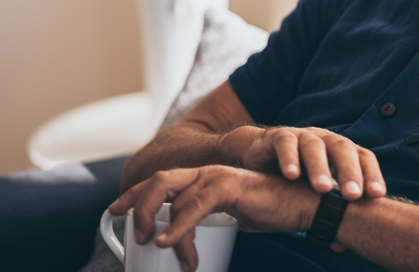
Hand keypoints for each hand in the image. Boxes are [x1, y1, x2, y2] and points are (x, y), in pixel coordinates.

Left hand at [109, 165, 319, 271]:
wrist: (303, 205)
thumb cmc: (271, 211)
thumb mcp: (230, 217)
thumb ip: (206, 223)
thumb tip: (183, 245)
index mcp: (206, 178)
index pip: (162, 181)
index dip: (135, 194)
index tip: (115, 210)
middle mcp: (208, 173)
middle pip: (160, 181)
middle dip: (137, 204)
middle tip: (131, 229)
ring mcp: (218, 177)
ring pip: (172, 193)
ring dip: (159, 223)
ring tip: (155, 245)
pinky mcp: (230, 187)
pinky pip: (195, 206)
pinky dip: (178, 226)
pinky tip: (168, 242)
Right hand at [238, 126, 385, 199]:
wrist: (262, 156)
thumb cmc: (297, 176)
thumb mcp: (315, 190)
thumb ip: (327, 209)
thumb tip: (340, 245)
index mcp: (341, 151)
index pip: (363, 157)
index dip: (371, 174)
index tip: (376, 195)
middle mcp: (326, 140)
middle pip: (342, 149)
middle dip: (350, 171)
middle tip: (353, 195)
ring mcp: (303, 136)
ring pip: (314, 147)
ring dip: (320, 167)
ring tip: (323, 189)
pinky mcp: (279, 137)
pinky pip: (285, 144)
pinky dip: (289, 158)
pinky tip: (291, 175)